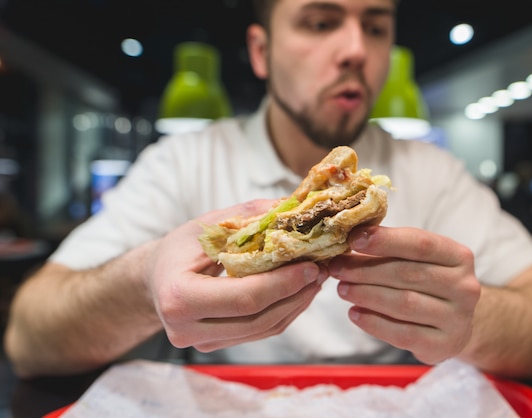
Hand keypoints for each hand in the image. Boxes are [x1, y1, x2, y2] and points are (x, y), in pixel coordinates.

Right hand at [146, 199, 328, 351]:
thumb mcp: (207, 225)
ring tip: (316, 278)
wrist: (155, 278)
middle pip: (258, 319)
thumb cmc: (178, 248)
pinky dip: (283, 311)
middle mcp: (186, 329)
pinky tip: (298, 290)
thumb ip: (248, 216)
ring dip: (296, 304)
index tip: (312, 266)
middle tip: (321, 270)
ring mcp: (202, 343)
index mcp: (179, 297)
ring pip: (263, 330)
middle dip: (296, 294)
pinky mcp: (216, 345)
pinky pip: (259, 332)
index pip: (244, 298)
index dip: (284, 284)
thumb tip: (293, 207)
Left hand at [328, 225, 480, 363]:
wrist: (455, 323)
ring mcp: (457, 319)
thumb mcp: (420, 259)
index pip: (420, 244)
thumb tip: (351, 238)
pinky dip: (374, 323)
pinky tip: (354, 313)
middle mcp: (465, 287)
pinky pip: (403, 333)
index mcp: (459, 256)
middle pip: (408, 274)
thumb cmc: (429, 282)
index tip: (353, 239)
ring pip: (404, 303)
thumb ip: (392, 248)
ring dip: (366, 294)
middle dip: (366, 270)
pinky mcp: (443, 346)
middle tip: (337, 267)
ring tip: (342, 289)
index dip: (385, 241)